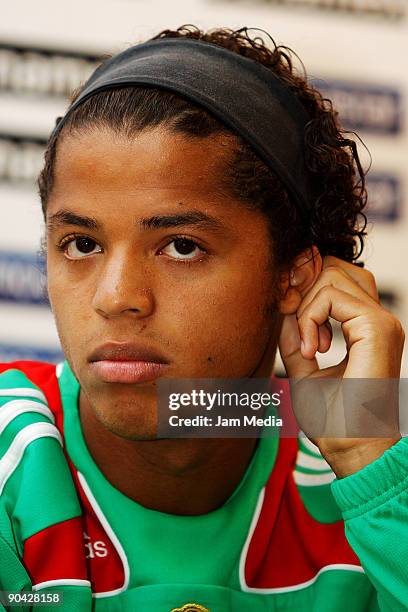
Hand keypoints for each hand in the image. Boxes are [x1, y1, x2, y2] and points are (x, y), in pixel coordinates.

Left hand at [278, 255, 404, 476]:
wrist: (352, 448)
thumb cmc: (332, 418)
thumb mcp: (303, 367)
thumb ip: (294, 334)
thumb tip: (282, 304)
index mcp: (365, 327)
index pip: (335, 278)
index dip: (304, 285)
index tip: (286, 314)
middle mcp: (377, 319)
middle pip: (334, 267)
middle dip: (302, 285)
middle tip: (291, 320)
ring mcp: (380, 321)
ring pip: (333, 274)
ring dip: (306, 304)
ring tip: (307, 345)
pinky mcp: (377, 328)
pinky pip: (332, 296)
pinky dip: (310, 316)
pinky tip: (312, 350)